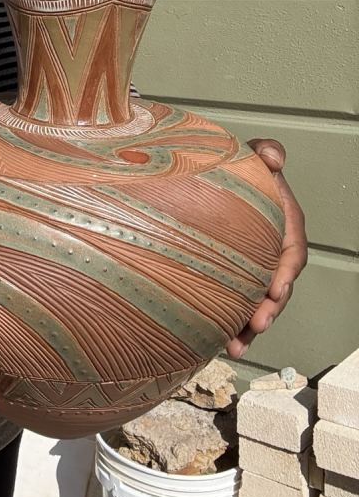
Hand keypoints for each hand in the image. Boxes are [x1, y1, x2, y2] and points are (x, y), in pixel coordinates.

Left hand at [225, 138, 306, 358]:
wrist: (205, 174)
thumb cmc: (235, 166)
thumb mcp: (249, 154)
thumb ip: (263, 153)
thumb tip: (273, 157)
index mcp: (283, 223)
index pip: (291, 252)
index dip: (285, 274)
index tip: (274, 292)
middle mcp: (272, 248)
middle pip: (278, 285)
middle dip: (270, 309)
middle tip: (257, 324)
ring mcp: (253, 265)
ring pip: (259, 301)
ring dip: (250, 326)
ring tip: (235, 344)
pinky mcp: (233, 274)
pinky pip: (238, 302)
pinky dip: (232, 324)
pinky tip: (220, 342)